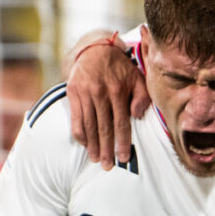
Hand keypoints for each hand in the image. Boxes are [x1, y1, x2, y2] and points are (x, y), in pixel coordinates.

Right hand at [65, 34, 149, 169]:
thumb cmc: (120, 67)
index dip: (122, 142)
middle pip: (104, 128)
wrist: (95, 49)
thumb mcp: (137, 77)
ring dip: (92, 145)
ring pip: (89, 125)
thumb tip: (137, 116)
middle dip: (106, 149)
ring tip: (95, 159)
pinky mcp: (73, 93)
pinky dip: (79, 133)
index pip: (121, 122)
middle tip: (108, 166)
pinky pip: (75, 118)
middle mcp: (100, 93)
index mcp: (117, 90)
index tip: (124, 157)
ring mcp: (84, 93)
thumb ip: (142, 96)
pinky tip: (84, 144)